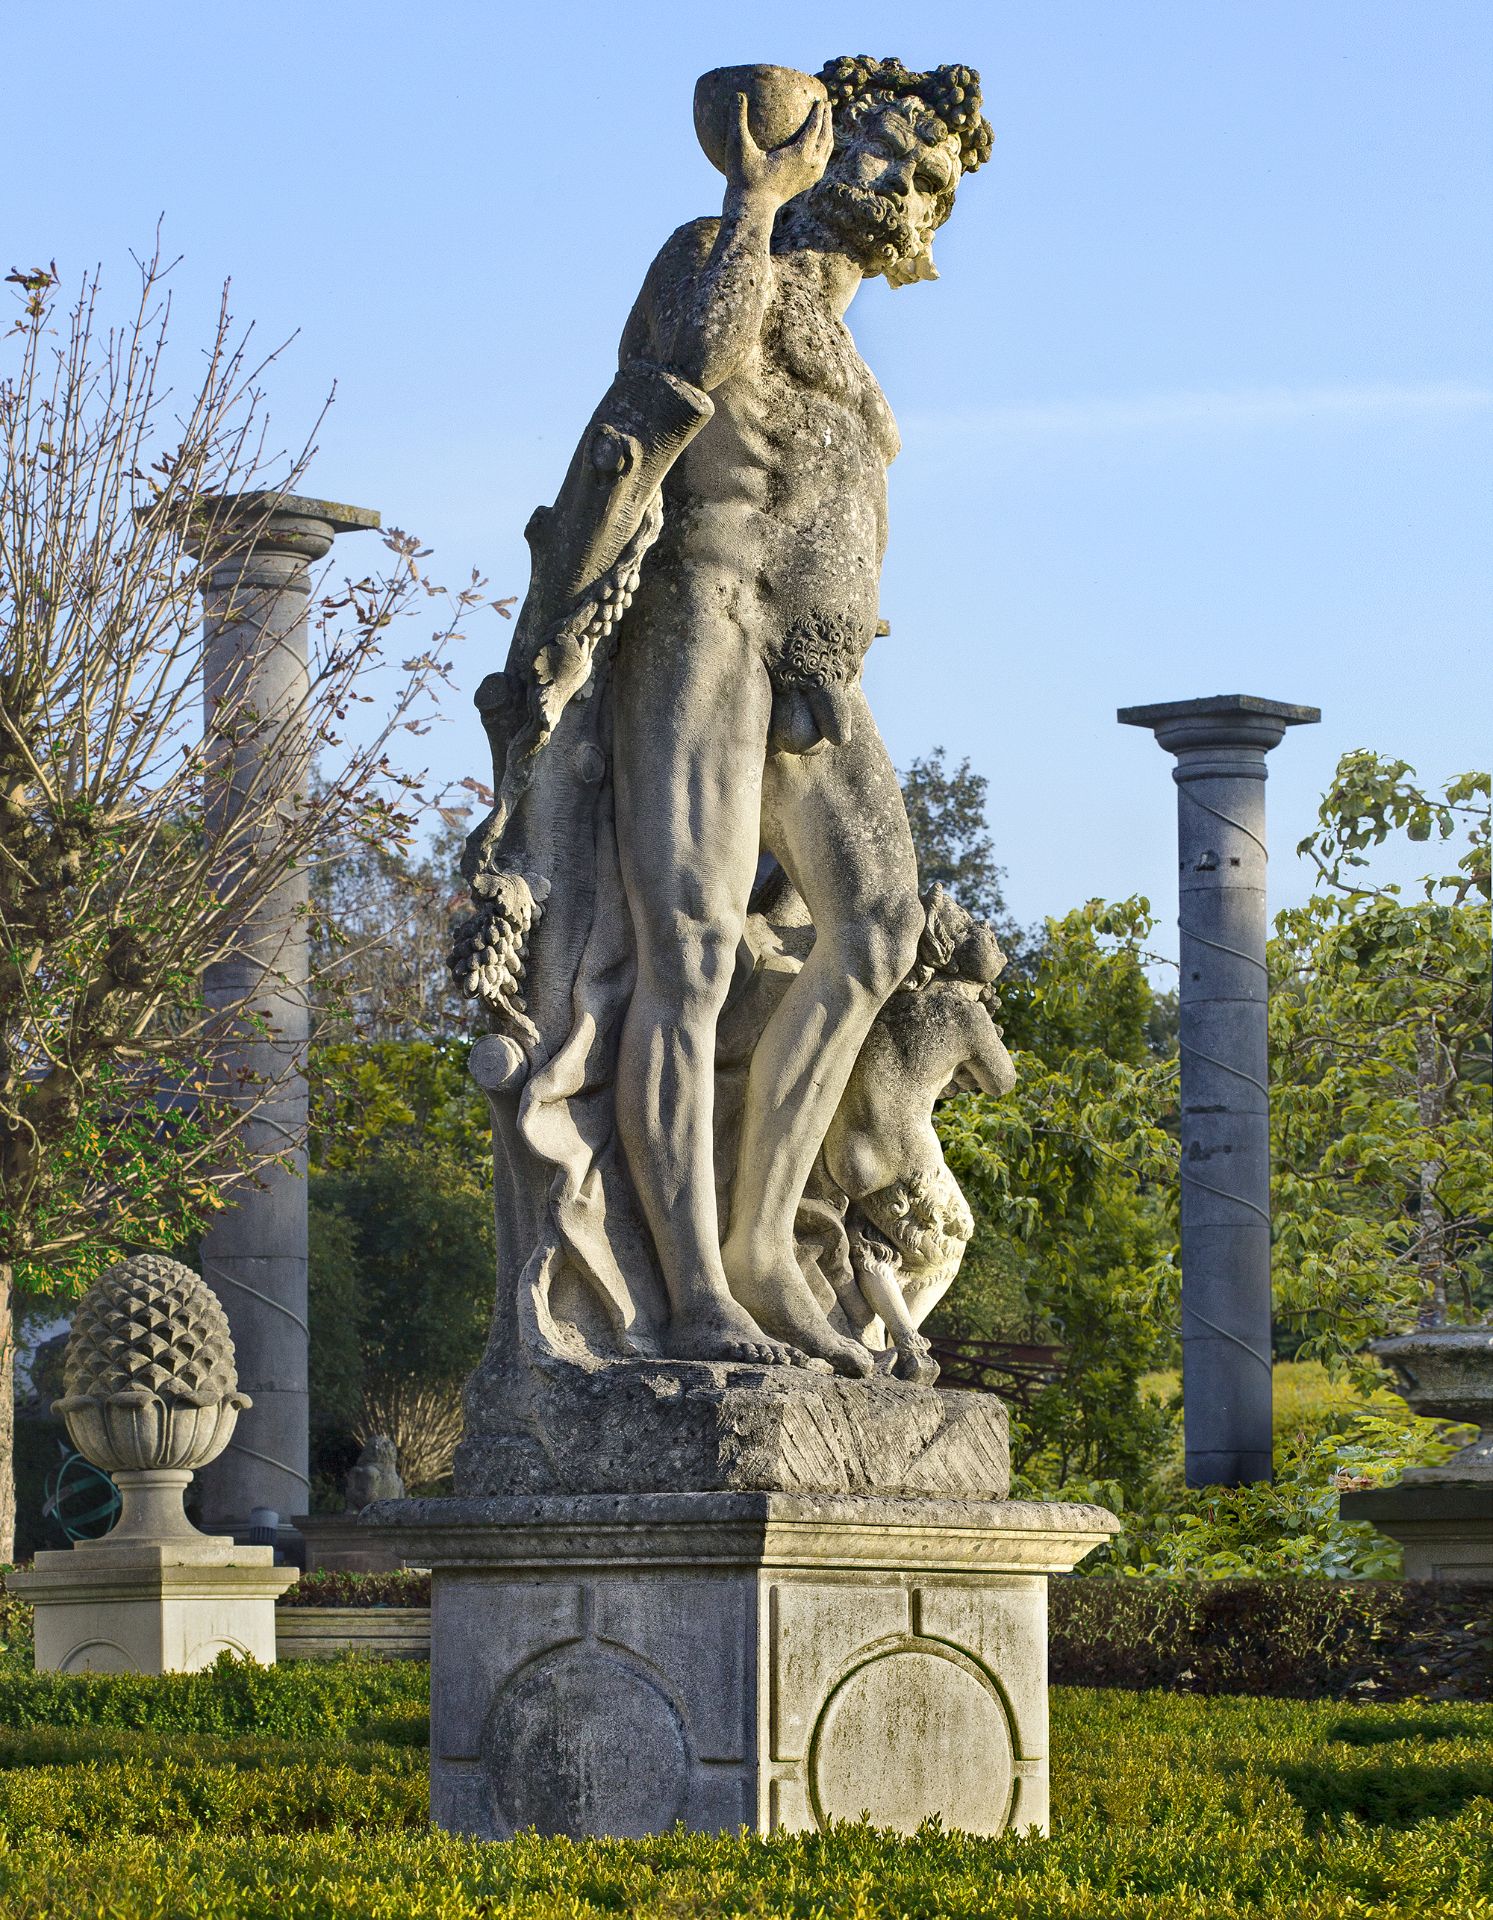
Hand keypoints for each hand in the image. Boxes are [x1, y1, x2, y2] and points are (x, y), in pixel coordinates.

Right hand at [725, 95, 833, 209]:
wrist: (752, 209)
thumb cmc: (744, 178)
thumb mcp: (738, 147)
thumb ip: (738, 119)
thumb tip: (737, 94)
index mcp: (799, 155)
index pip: (815, 127)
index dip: (819, 112)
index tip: (820, 98)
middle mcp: (810, 165)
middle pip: (825, 137)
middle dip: (827, 119)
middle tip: (826, 104)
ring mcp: (810, 176)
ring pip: (826, 150)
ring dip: (827, 134)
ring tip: (825, 120)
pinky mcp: (807, 183)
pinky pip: (821, 161)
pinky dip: (822, 149)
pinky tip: (816, 143)